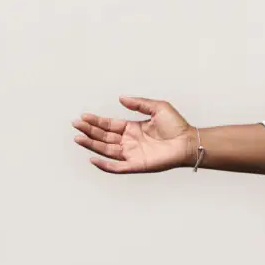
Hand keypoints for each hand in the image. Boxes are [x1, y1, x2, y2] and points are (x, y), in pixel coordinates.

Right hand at [72, 95, 196, 173]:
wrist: (188, 142)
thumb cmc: (177, 126)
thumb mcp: (157, 107)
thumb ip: (139, 103)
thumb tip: (121, 98)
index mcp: (133, 128)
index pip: (109, 125)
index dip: (96, 121)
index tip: (83, 116)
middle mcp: (130, 141)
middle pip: (104, 137)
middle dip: (89, 130)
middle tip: (76, 125)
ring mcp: (132, 153)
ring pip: (106, 150)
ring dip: (91, 145)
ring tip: (78, 138)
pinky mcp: (136, 165)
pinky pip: (117, 167)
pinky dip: (104, 165)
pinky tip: (93, 158)